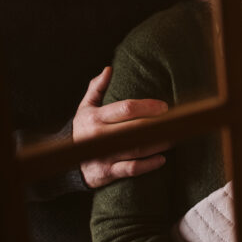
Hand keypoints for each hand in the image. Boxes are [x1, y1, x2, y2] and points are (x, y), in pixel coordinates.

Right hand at [73, 67, 170, 188]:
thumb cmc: (83, 129)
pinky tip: (161, 159)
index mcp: (96, 117)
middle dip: (158, 124)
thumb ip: (96, 88)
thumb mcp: (85, 107)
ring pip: (137, 148)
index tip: (164, 107)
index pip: (126, 108)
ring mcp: (103, 154)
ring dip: (158, 144)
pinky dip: (148, 165)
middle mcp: (100, 136)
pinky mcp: (107, 172)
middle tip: (175, 122)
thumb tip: (109, 69)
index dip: (148, 106)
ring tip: (172, 138)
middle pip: (136, 128)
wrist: (65, 160)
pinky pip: (132, 169)